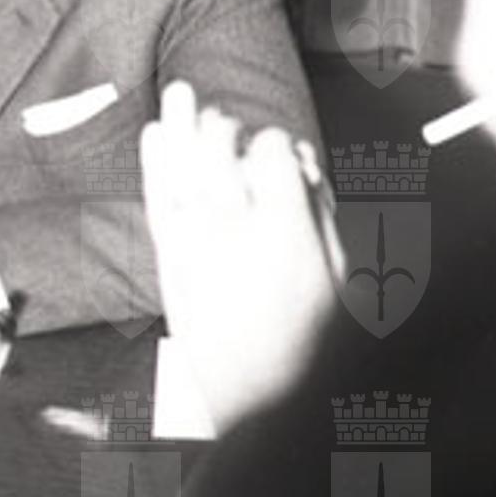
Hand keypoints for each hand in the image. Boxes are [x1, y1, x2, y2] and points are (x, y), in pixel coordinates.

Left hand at [140, 82, 343, 434]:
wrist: (263, 405)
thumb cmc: (312, 344)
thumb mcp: (341, 280)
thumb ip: (322, 216)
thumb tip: (303, 165)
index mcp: (290, 234)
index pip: (276, 154)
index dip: (278, 142)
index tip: (282, 149)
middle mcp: (239, 233)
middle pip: (225, 152)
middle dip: (226, 128)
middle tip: (228, 121)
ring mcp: (198, 247)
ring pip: (186, 167)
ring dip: (182, 124)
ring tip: (180, 91)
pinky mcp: (172, 264)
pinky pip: (159, 199)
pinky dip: (156, 163)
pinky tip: (155, 132)